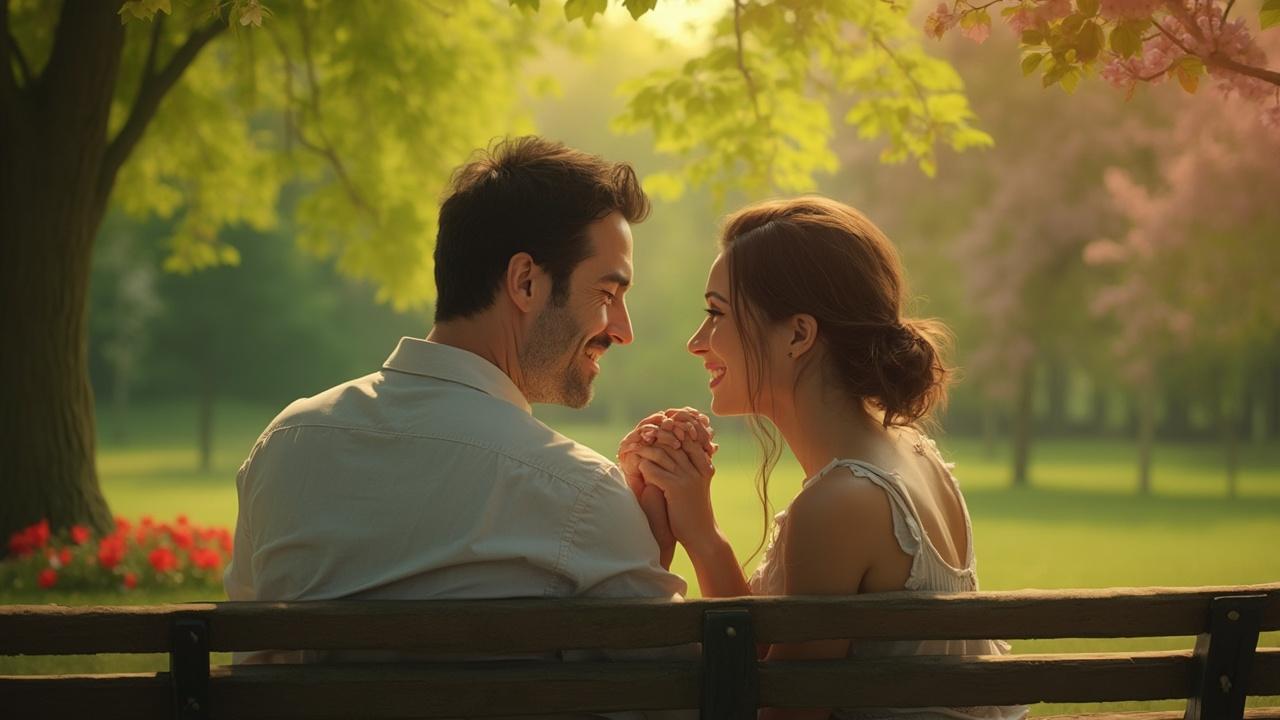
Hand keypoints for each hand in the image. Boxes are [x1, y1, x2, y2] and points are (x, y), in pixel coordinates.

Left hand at [623, 425, 718, 555]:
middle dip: (656, 438)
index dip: (670, 434)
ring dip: (645, 451)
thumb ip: (691, 468)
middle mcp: (698, 468)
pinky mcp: (676, 488)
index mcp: (705, 465)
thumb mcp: (697, 485)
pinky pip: (655, 470)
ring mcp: (688, 477)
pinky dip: (643, 467)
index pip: (687, 439)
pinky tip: (636, 467)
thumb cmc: (696, 510)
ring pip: (662, 454)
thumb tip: (677, 452)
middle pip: (674, 443)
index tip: (654, 433)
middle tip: (640, 436)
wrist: (702, 535)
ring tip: (633, 449)